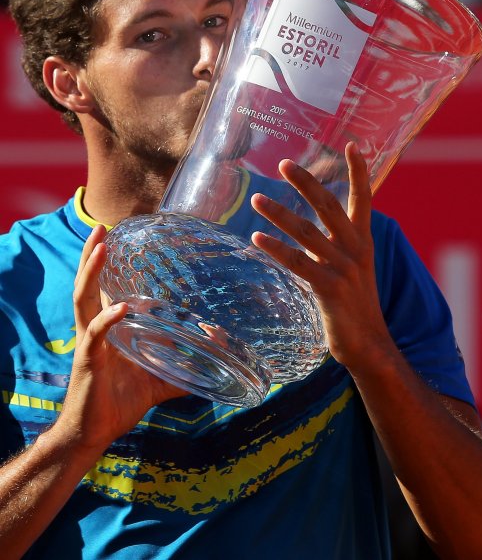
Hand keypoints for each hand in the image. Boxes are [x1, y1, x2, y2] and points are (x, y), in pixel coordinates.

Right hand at [56, 225, 185, 454]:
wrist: (95, 432)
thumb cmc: (122, 401)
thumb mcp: (160, 378)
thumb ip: (187, 364)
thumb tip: (218, 347)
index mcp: (109, 326)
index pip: (106, 287)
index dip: (109, 261)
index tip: (121, 235)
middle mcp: (95, 327)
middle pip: (88, 282)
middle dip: (92, 253)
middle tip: (103, 226)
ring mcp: (89, 341)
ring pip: (84, 298)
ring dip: (92, 270)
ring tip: (101, 246)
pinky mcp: (89, 360)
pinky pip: (96, 334)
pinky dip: (108, 319)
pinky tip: (121, 310)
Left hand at [250, 142, 392, 371]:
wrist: (369, 345)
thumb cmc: (355, 305)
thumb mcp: (354, 268)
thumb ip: (337, 245)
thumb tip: (310, 229)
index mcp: (363, 241)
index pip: (364, 199)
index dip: (358, 172)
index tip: (352, 145)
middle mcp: (356, 249)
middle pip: (328, 207)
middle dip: (306, 182)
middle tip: (284, 164)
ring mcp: (343, 268)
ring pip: (306, 232)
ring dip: (279, 213)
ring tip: (256, 198)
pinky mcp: (330, 288)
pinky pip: (298, 263)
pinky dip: (276, 248)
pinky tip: (256, 237)